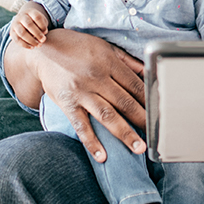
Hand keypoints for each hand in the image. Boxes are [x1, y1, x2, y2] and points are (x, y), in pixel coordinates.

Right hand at [5, 28, 146, 161]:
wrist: (42, 50)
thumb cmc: (77, 47)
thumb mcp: (104, 47)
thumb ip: (126, 60)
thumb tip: (148, 72)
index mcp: (108, 62)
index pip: (135, 85)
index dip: (149, 100)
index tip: (161, 113)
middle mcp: (96, 78)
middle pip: (125, 102)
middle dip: (143, 120)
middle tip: (156, 135)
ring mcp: (81, 92)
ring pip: (107, 116)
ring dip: (124, 133)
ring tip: (138, 148)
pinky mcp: (66, 104)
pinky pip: (81, 125)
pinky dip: (91, 142)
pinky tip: (102, 156)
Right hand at [10, 1, 50, 47]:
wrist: (24, 21)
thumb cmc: (36, 22)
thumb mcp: (41, 21)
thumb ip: (43, 26)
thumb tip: (43, 33)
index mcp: (30, 11)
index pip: (37, 17)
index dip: (42, 25)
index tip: (46, 31)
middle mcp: (21, 16)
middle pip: (29, 24)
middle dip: (37, 34)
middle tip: (43, 40)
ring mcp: (15, 24)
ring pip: (22, 33)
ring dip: (31, 40)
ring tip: (39, 45)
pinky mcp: (12, 32)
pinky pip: (17, 40)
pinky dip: (25, 45)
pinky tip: (32, 47)